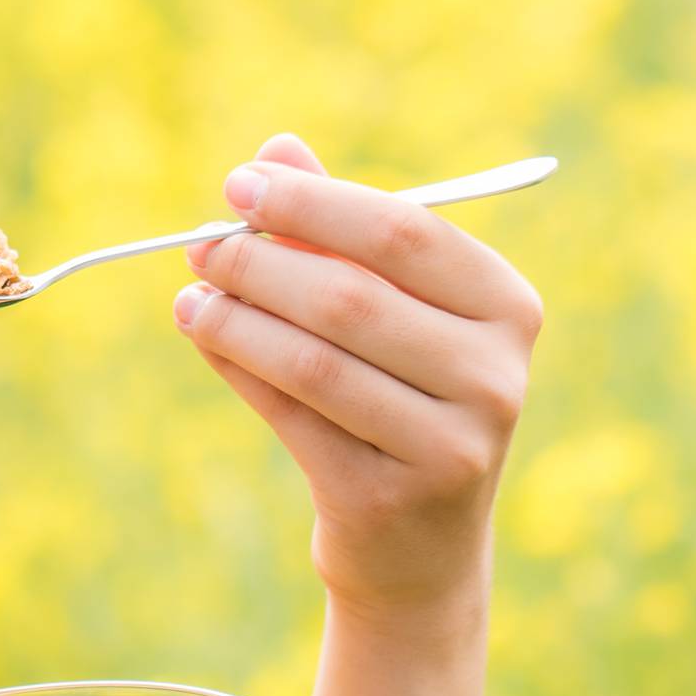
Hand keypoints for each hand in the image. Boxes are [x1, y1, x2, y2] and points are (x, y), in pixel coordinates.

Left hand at [174, 135, 542, 638]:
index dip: (313, 203)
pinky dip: (238, 369)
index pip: (404, 231)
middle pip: (353, 296)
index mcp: (506, 307)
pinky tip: (202, 336)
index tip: (239, 183)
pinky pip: (292, 416)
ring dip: (237, 319)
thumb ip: (336, 229)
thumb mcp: (386, 308)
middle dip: (262, 262)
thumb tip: (275, 149)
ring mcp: (449, 444)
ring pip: (315, 360)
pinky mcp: (388, 497)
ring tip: (190, 296)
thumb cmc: (397, 396)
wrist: (416, 547)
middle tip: (200, 244)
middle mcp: (494, 375)